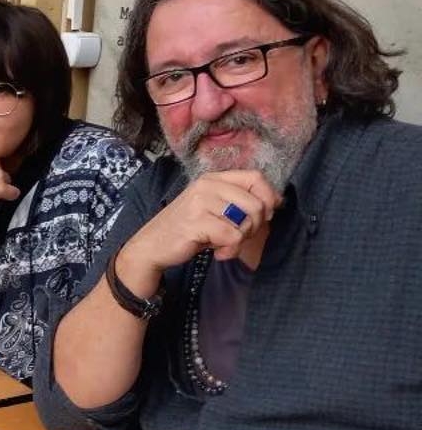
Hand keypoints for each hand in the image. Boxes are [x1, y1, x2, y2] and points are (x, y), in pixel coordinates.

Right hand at [118, 169, 281, 283]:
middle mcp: (206, 186)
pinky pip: (232, 237)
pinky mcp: (196, 222)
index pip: (256, 177)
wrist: (152, 246)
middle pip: (256, 203)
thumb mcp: (213, 208)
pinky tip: (217, 252)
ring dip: (240, 240)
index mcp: (212, 179)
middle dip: (255, 226)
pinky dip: (229, 250)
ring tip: (224, 244)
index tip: (262, 216)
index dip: (268, 198)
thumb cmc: (188, 229)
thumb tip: (277, 201)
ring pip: (245, 221)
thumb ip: (239, 200)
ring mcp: (199, 203)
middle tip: (238, 236)